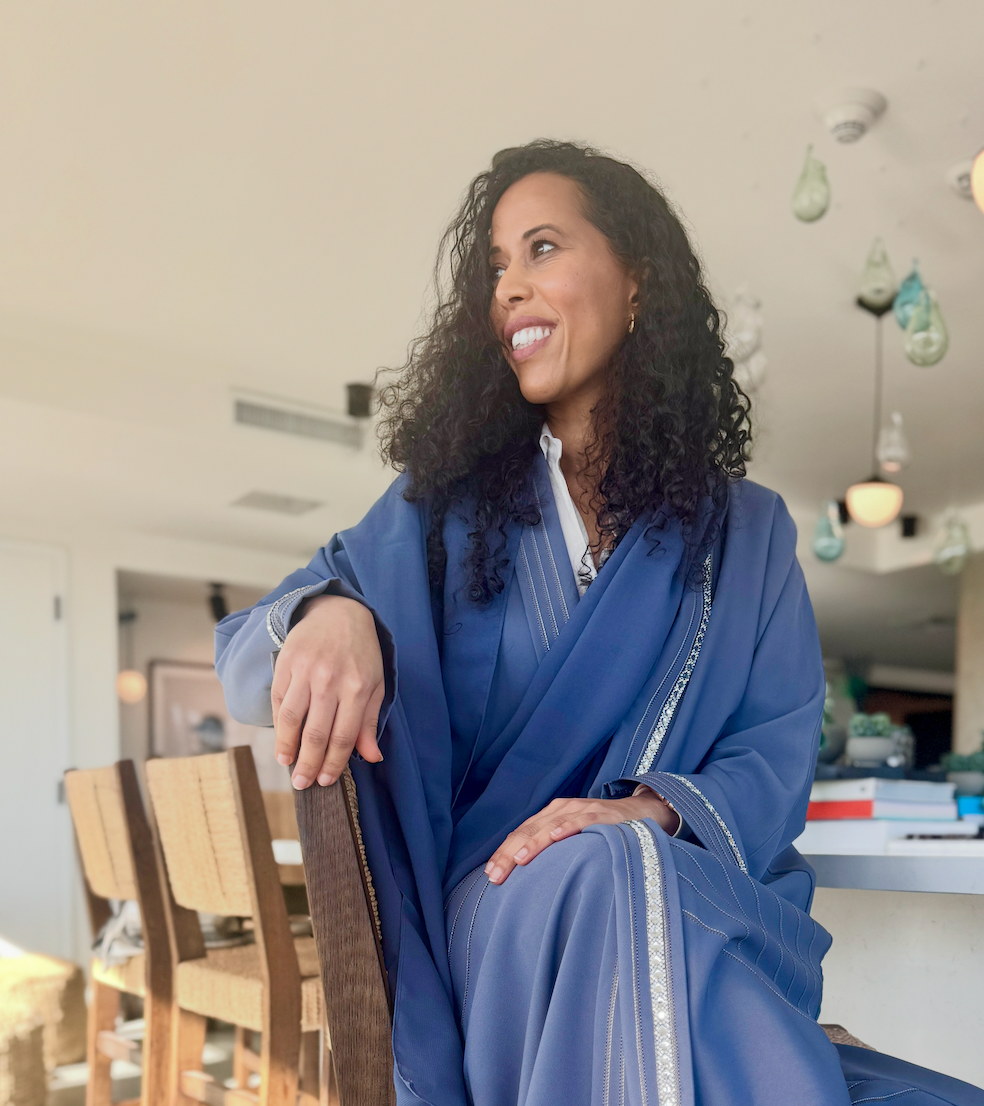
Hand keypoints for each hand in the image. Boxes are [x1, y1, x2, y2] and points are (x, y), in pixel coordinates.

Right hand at [271, 594, 384, 789]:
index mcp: (357, 688)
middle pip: (315, 733)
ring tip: (287, 764)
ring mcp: (305, 671)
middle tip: (302, 783)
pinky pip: (278, 700)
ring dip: (287, 747)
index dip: (333, 763)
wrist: (338, 613)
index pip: (342, 737)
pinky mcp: (286, 663)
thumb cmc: (361, 653)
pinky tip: (281, 738)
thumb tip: (371, 757)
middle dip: (308, 764)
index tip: (325, 781)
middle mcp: (330, 681)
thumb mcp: (375, 684)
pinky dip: (278, 724)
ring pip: (291, 719)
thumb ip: (369, 722)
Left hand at [484, 790, 679, 884]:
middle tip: (496, 876)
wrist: (642, 812)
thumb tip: (528, 884)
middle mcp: (562, 809)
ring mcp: (582, 809)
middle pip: (529, 831)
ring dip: (533, 842)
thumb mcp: (574, 841)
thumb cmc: (602, 832)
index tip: (490, 876)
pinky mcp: (603, 814)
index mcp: (550, 816)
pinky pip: (583, 820)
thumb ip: (554, 855)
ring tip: (518, 860)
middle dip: (510, 854)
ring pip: (551, 825)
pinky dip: (568, 827)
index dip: (504, 854)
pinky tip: (556, 836)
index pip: (521, 834)